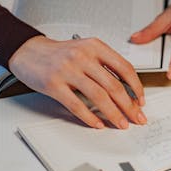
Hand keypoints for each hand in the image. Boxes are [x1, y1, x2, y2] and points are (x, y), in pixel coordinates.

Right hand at [8, 35, 146, 128]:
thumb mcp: (87, 50)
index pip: (125, 68)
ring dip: (113, 114)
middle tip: (136, 117)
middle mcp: (83, 56)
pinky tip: (98, 124)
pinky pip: (76, 104)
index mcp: (95, 47)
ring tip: (121, 123)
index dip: (137, 87)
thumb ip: (106, 66)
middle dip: (129, 105)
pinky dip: (89, 117)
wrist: (28, 51)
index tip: (141, 101)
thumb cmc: (61, 53)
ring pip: (98, 96)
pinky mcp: (54, 84)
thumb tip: (128, 90)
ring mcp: (68, 70)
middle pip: (114, 85)